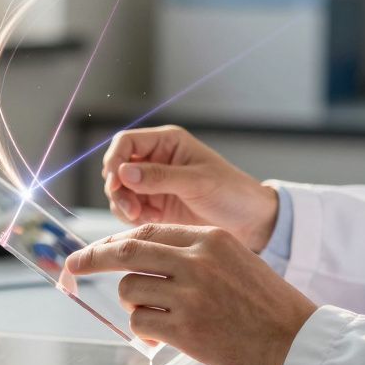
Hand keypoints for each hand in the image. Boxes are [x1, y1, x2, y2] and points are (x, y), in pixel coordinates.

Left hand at [66, 223, 316, 364]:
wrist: (296, 339)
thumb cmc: (266, 303)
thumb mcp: (235, 259)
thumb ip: (192, 253)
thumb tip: (140, 256)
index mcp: (209, 239)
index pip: (147, 232)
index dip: (113, 241)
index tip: (94, 250)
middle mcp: (196, 261)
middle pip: (125, 253)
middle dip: (91, 259)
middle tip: (72, 267)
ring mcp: (189, 294)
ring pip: (130, 291)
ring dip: (134, 305)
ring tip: (159, 317)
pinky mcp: (185, 328)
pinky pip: (141, 322)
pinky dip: (144, 330)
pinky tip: (161, 336)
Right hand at [102, 126, 279, 251]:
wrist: (250, 222)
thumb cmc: (231, 192)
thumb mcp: (197, 182)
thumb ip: (160, 177)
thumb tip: (123, 172)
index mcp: (168, 142)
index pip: (126, 142)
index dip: (115, 160)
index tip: (115, 183)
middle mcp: (156, 160)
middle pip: (117, 167)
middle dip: (118, 188)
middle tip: (131, 209)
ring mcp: (154, 184)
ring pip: (120, 190)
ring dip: (123, 204)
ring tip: (142, 218)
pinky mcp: (155, 206)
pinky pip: (129, 209)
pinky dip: (132, 217)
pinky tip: (151, 222)